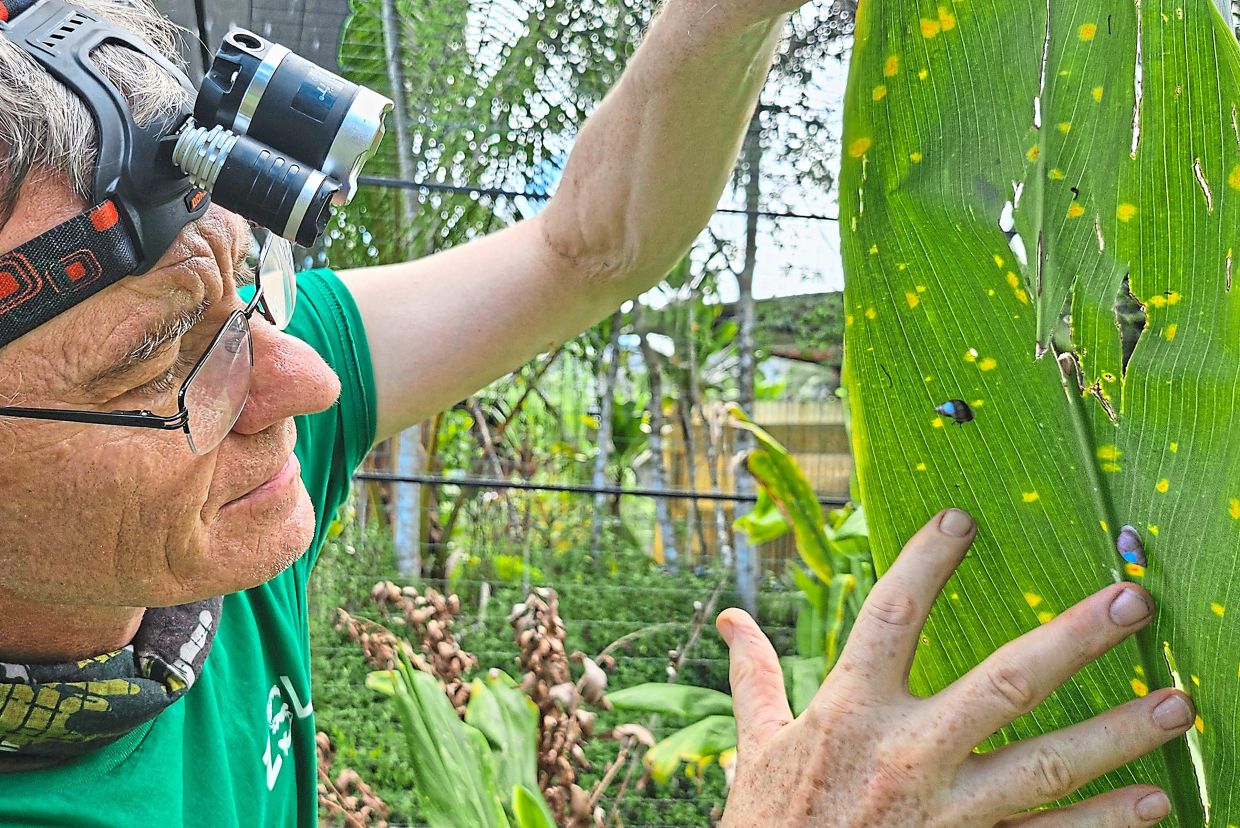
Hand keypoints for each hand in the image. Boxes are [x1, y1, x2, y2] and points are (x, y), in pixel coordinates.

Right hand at [717, 508, 1193, 826]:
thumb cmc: (769, 826)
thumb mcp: (756, 748)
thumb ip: (755, 677)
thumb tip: (730, 619)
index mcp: (846, 713)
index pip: (889, 617)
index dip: (925, 563)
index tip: (963, 520)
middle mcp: (902, 756)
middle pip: (999, 684)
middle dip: (1071, 642)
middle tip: (1131, 603)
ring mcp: (943, 814)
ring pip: (1042, 765)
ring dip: (1116, 735)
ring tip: (1178, 705)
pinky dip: (1101, 825)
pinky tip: (1154, 802)